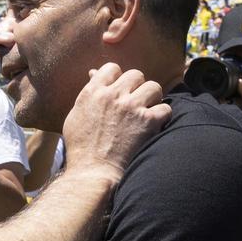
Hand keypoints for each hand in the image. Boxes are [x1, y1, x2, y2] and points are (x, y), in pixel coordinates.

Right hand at [62, 63, 168, 181]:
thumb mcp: (75, 116)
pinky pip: (166, 108)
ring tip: (147, 112)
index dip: (118, 78)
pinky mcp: (148, 121)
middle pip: (136, 75)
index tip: (120, 91)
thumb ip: (88, 94)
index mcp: (93, 92)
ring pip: (154, 87)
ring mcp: (131, 107)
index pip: (112, 68)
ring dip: (152, 99)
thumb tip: (93, 74)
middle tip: (135, 103)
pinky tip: (155, 126)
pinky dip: (162, 117)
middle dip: (137, 87)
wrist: (93, 171)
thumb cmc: (81, 147)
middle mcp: (113, 95)